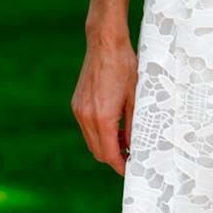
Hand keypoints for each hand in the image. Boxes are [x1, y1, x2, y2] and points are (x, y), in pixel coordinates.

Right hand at [72, 34, 138, 176]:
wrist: (105, 43)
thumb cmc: (125, 67)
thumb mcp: (135, 99)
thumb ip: (133, 126)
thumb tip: (133, 146)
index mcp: (103, 118)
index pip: (109, 154)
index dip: (121, 166)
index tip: (131, 169)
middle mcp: (86, 117)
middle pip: (98, 152)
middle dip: (114, 158)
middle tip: (131, 154)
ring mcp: (79, 110)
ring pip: (91, 141)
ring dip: (106, 146)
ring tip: (124, 139)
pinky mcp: (77, 103)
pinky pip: (87, 128)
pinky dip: (98, 133)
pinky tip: (114, 125)